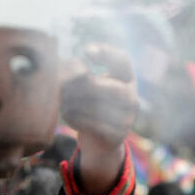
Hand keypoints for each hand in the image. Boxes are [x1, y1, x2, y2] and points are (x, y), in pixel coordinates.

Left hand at [59, 45, 137, 194]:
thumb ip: (82, 73)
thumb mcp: (91, 87)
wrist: (99, 143)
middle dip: (85, 85)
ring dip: (77, 102)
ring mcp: (128, 118)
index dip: (107, 53)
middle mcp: (132, 98)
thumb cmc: (92, 108)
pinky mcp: (118, 135)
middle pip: (109, 86)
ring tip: (62, 99)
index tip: (86, 51)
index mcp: (127, 80)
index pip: (123, 60)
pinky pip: (97, 125)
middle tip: (64, 85)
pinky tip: (66, 115)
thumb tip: (71, 67)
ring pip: (101, 107)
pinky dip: (78, 119)